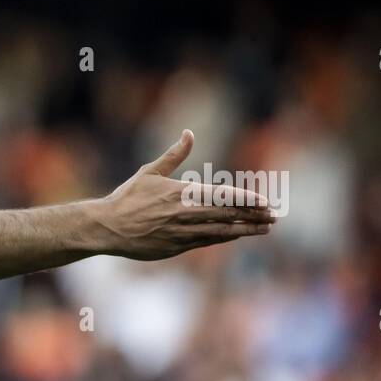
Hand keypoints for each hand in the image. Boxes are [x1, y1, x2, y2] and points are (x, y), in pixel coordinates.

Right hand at [94, 129, 274, 260]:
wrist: (106, 228)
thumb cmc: (126, 198)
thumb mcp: (149, 172)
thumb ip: (173, 155)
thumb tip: (189, 133)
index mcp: (181, 194)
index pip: (222, 196)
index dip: (246, 199)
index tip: (265, 201)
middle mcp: (185, 214)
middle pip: (227, 215)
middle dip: (253, 215)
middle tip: (274, 215)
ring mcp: (181, 233)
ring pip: (221, 231)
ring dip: (245, 230)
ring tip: (265, 228)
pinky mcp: (175, 247)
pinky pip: (206, 241)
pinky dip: (224, 237)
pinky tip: (237, 235)